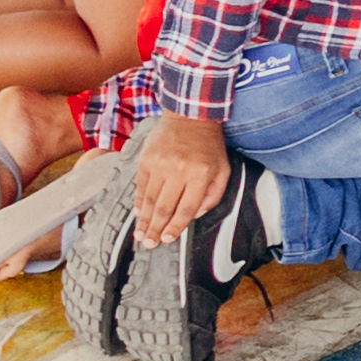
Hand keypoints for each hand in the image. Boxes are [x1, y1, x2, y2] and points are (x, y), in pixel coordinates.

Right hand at [126, 112, 234, 242]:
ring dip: (144, 220)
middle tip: (148, 244)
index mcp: (200, 175)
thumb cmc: (209, 146)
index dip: (176, 227)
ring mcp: (159, 165)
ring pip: (149, 199)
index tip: (168, 239)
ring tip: (140, 235)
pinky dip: (138, 202)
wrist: (190, 116)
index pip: (185, 209)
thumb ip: (213, 195)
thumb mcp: (223, 170)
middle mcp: (178, 171)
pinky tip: (137, 214)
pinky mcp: (145, 159)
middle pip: (164, 207)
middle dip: (155, 229)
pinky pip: (140, 186)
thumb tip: (194, 215)